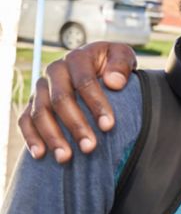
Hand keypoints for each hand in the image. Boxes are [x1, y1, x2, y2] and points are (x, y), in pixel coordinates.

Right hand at [18, 41, 137, 162]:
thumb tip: (114, 82)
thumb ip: (121, 64)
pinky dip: (31, 137)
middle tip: (90, 147)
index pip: (84, 82)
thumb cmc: (112, 65)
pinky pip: (25, 120)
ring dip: (52, 136)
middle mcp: (55, 71)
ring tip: (66, 157)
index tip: (109, 126)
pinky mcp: (33, 102)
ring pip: (40, 112)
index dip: (96, 104)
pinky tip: (41, 154)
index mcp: (77, 58)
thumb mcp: (123, 56)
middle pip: (60, 100)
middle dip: (75, 125)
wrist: (96, 65)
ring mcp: (41, 87)